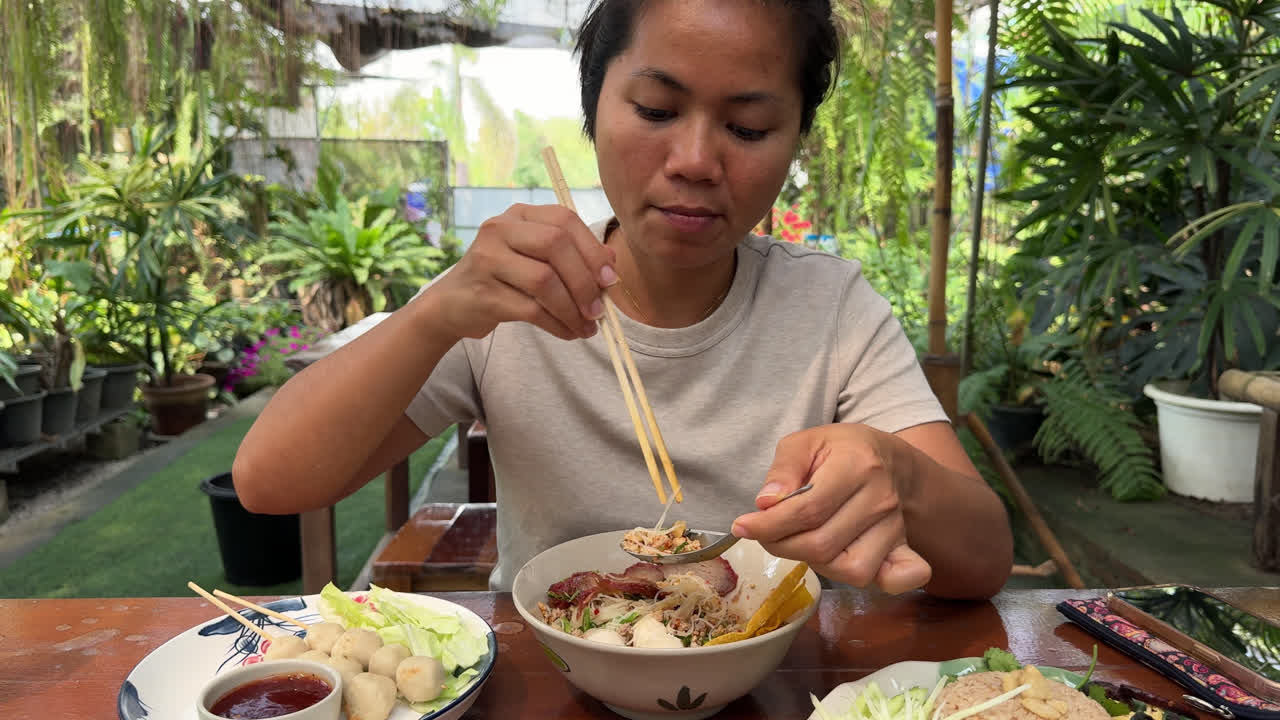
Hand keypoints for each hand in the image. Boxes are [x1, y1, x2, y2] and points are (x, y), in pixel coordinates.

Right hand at [428, 204, 617, 340]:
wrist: (453, 304)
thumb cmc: (504, 279)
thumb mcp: (535, 259)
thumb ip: (571, 255)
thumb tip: (611, 263)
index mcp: (519, 215)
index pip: (564, 220)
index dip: (592, 250)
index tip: (610, 278)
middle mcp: (499, 229)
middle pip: (555, 245)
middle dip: (584, 281)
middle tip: (599, 309)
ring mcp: (487, 260)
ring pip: (544, 281)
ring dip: (573, 309)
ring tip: (587, 326)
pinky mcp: (484, 293)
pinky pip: (531, 310)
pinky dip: (557, 324)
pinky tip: (568, 332)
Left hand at [731, 424, 931, 593]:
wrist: (886, 459)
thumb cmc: (839, 450)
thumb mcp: (805, 442)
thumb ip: (783, 469)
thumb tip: (766, 503)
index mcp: (857, 465)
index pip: (808, 510)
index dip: (769, 525)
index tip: (742, 527)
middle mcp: (881, 498)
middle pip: (823, 544)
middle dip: (782, 545)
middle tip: (766, 534)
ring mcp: (895, 526)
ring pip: (849, 568)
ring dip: (814, 564)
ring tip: (800, 542)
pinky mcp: (902, 547)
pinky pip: (900, 578)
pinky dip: (884, 584)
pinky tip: (851, 570)